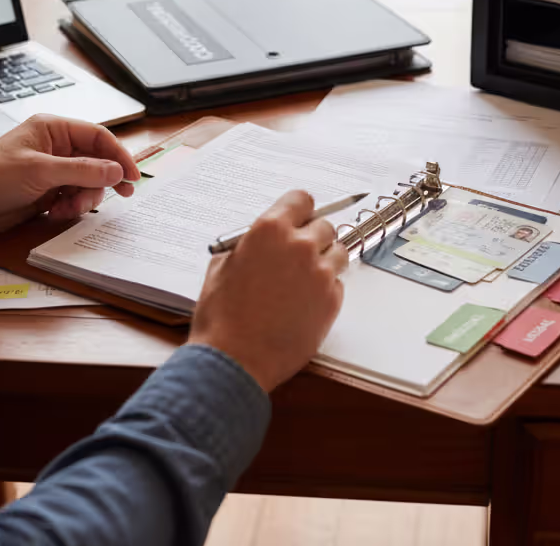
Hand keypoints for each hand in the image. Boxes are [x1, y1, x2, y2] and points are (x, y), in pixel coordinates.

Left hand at [0, 114, 140, 237]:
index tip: (132, 176)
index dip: (119, 155)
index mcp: (53, 130)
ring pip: (87, 184)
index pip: (98, 137)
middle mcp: (55, 148)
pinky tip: (54, 214)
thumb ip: (81, 171)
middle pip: (97, 162)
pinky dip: (70, 209)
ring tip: (67, 209)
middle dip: (103, 181)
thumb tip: (115, 171)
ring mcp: (51, 171)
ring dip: (84, 199)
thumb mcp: (40, 172)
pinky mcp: (46, 193)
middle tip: (120, 195)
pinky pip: (73, 199)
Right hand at [188, 191, 347, 391]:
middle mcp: (299, 246)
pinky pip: (337, 284)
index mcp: (269, 230)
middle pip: (325, 226)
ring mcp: (320, 274)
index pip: (301, 199)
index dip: (299, 210)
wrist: (234, 360)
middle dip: (312, 238)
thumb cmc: (221, 317)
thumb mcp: (221, 266)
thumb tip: (260, 239)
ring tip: (301, 281)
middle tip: (296, 256)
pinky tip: (302, 304)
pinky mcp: (332, 301)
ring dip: (324, 261)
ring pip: (338, 253)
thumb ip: (247, 244)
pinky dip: (325, 290)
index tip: (299, 217)